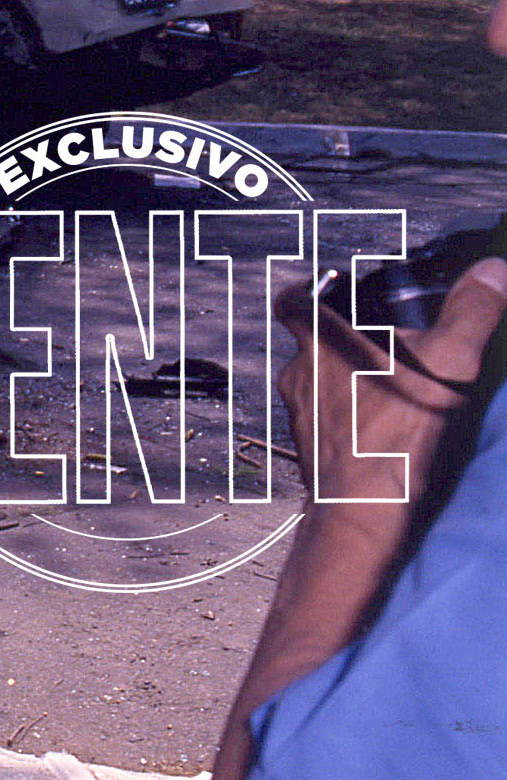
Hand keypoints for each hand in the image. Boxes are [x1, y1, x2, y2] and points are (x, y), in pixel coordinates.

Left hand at [274, 258, 506, 502]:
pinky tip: (381, 428)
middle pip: (314, 343)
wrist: (363, 509)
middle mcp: (297, 373)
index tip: (332, 289)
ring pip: (318, 383)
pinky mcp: (307, 447)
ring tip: (391, 390)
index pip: (294, 299)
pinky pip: (325, 420)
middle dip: (347, 342)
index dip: (308, 290)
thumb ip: (470, 313)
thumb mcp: (448, 363)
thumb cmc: (396, 431)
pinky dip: (349, 418)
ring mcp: (298, 412)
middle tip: (386, 347)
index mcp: (320, 342)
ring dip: (348, 382)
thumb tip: (492, 270)